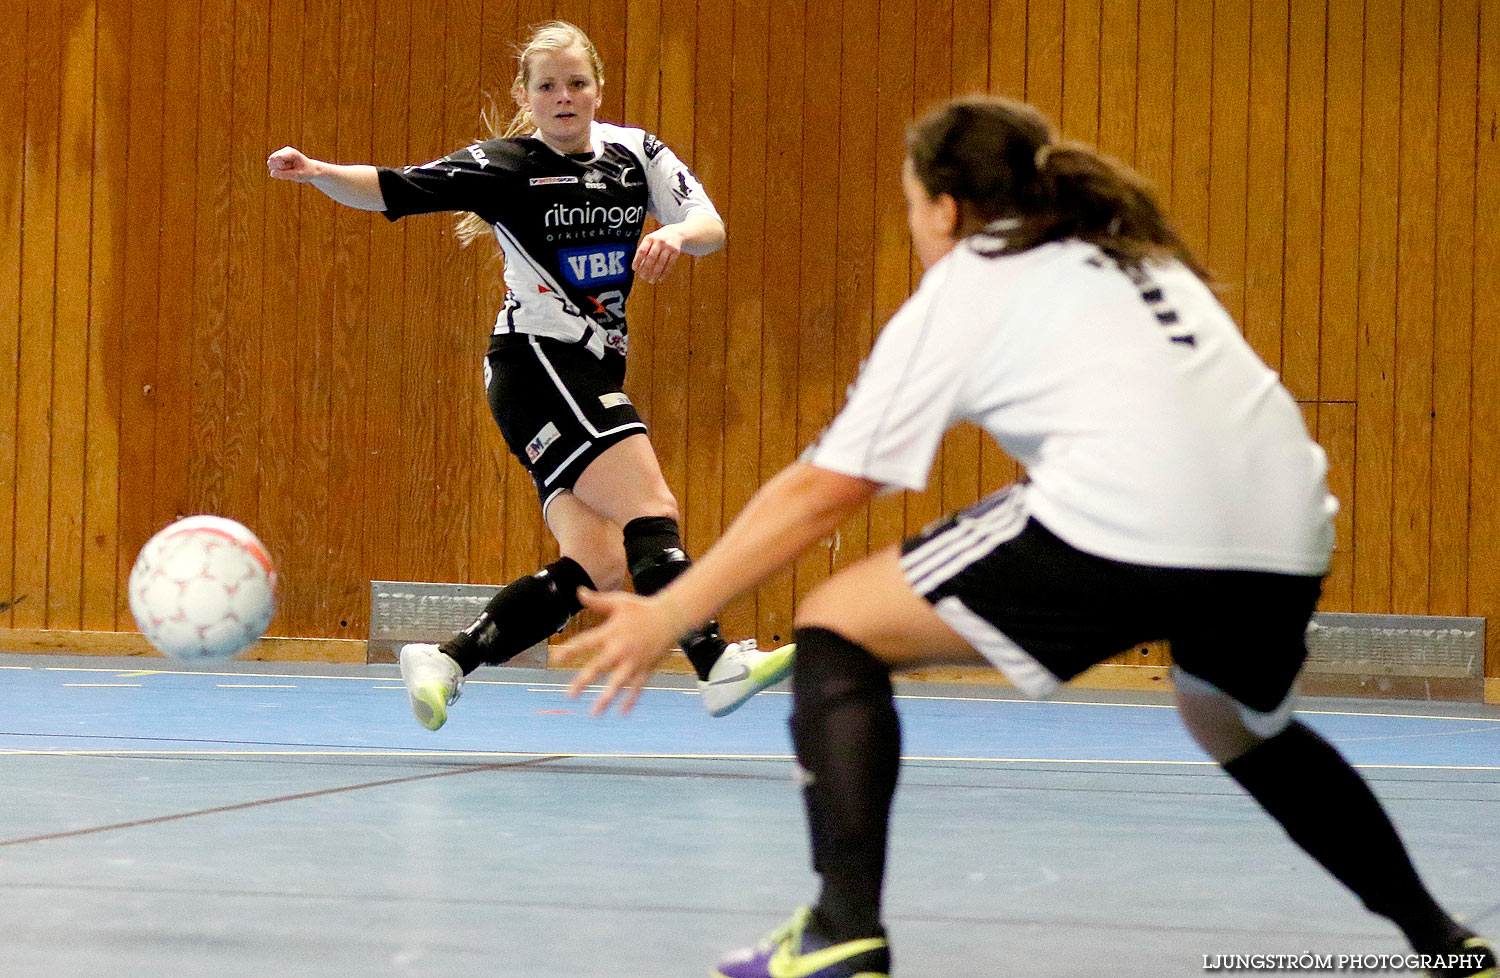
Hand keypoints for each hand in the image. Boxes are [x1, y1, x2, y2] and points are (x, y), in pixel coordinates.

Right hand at [267, 146, 318, 181]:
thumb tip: (272, 173)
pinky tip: (287, 169)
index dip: (280, 166)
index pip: (277, 158)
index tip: (290, 168)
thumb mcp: (298, 176)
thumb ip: (284, 175)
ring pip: (271, 164)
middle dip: (280, 169)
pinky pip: (272, 167)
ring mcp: (281, 153)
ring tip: (291, 169)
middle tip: (292, 169)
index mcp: (291, 152)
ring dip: (280, 170)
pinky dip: (279, 170)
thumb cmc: (306, 172)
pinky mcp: (277, 158)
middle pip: (273, 161)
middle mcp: (284, 150)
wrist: (310, 170)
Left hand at [564, 589, 689, 714]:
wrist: (671, 616)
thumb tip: (578, 592)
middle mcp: (621, 648)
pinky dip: (631, 699)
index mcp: (611, 632)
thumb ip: (597, 601)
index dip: (570, 650)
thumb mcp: (619, 601)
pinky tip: (623, 712)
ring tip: (595, 712)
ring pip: (618, 682)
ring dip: (607, 697)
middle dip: (584, 680)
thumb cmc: (643, 608)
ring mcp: (634, 661)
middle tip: (570, 694)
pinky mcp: (646, 668)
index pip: (586, 642)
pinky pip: (637, 686)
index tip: (556, 659)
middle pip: (600, 666)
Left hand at [632, 225, 686, 283]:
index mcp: (650, 238)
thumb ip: (643, 251)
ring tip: (651, 280)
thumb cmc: (657, 240)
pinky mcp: (676, 252)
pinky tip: (660, 279)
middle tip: (643, 277)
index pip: (642, 250)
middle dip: (646, 269)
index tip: (634, 269)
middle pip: (651, 257)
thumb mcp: (649, 241)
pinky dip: (665, 273)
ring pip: (661, 262)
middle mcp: (659, 241)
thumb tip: (637, 267)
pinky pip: (670, 264)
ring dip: (655, 273)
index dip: (637, 260)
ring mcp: (668, 246)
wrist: (675, 233)